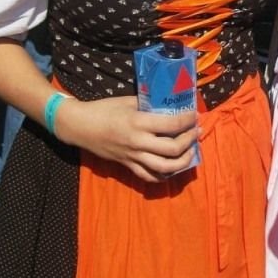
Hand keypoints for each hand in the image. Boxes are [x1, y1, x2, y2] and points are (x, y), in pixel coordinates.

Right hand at [56, 95, 199, 182]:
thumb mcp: (128, 101)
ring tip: (191, 151)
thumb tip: (169, 104)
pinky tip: (173, 167)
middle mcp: (138, 142)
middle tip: (197, 131)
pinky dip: (164, 175)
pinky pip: (149, 176)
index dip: (188, 120)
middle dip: (190, 140)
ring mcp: (133, 157)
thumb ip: (149, 105)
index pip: (172, 124)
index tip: (195, 115)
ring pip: (165, 167)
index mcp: (138, 122)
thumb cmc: (104, 109)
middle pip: (173, 148)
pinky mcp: (127, 166)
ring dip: (183, 161)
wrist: (80, 126)